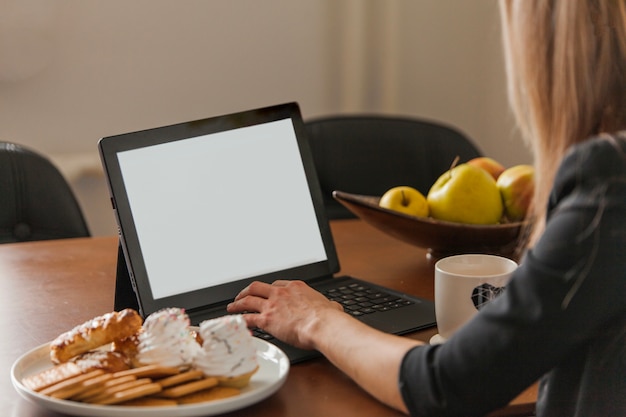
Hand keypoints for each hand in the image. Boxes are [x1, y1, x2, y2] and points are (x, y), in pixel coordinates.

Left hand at [227, 280, 343, 349]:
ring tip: (232, 307)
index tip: (266, 293)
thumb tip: (335, 308)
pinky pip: (248, 318)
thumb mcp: (330, 305)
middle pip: (257, 287)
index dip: (269, 289)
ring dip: (238, 303)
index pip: (277, 284)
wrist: (322, 324)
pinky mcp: (267, 320)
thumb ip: (329, 305)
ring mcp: (273, 305)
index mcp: (296, 287)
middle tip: (242, 296)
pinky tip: (236, 323)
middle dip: (247, 291)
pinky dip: (240, 320)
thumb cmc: (328, 317)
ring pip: (248, 300)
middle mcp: (281, 293)